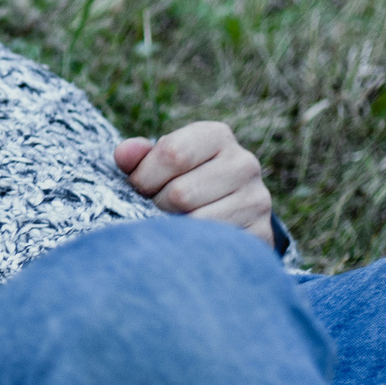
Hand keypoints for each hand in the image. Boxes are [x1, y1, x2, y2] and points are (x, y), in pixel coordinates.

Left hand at [115, 121, 273, 245]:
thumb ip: (138, 157)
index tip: (138, 189)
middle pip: (181, 193)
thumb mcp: (159, 162)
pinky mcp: (262, 233)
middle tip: (156, 211)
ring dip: (173, 229)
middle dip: (157, 207)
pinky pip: (214, 246)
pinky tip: (191, 241)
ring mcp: (257, 199)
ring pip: (196, 222)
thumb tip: (123, 154)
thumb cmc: (181, 181)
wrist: (227, 212)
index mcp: (216, 136)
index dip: (145, 177)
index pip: (172, 153)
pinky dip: (194, 248)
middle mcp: (243, 163)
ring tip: (173, 224)